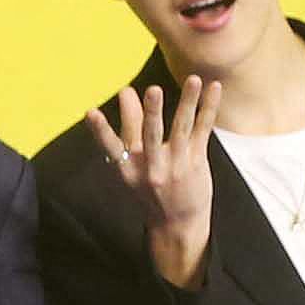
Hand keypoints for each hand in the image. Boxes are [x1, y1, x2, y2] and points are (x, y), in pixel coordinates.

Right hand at [83, 76, 220, 288]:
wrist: (177, 224)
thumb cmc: (151, 190)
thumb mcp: (132, 167)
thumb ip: (129, 128)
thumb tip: (125, 91)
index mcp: (128, 169)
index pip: (112, 145)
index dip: (100, 130)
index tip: (90, 112)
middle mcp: (151, 166)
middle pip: (150, 135)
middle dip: (151, 112)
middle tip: (152, 90)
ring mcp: (176, 164)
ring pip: (181, 128)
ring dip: (187, 102)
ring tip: (193, 79)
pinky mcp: (196, 161)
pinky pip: (202, 130)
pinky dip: (208, 108)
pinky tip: (213, 89)